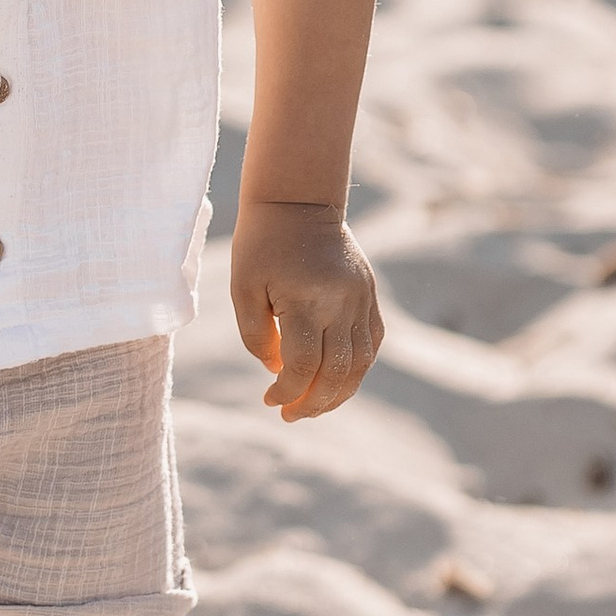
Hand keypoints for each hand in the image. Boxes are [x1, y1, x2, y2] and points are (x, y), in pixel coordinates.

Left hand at [230, 199, 383, 422]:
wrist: (298, 199)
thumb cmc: (261, 243)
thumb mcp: (243, 287)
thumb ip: (255, 335)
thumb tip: (277, 371)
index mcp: (307, 300)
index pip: (304, 366)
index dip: (287, 392)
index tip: (269, 400)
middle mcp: (341, 302)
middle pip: (337, 372)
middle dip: (313, 403)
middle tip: (291, 415)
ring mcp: (361, 298)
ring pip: (361, 363)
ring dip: (339, 393)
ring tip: (314, 406)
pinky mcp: (369, 294)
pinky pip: (372, 342)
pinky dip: (357, 367)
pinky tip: (337, 379)